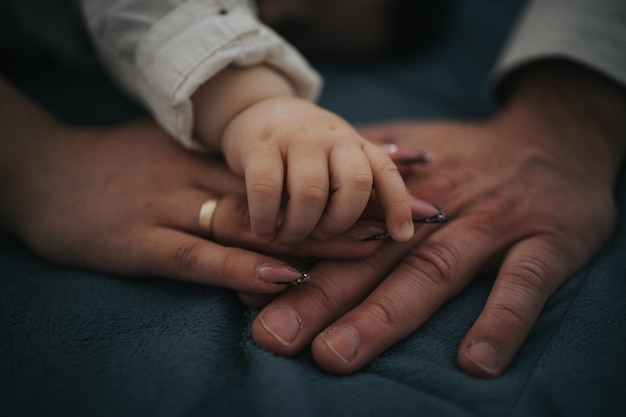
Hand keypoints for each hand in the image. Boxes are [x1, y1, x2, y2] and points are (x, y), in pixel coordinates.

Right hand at [0, 80, 383, 292]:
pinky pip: (199, 257)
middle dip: (352, 206)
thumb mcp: (175, 154)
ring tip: (369, 247)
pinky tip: (285, 278)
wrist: (42, 175)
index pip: (292, 163)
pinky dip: (244, 269)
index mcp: (212, 156)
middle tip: (409, 215)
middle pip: (287, 193)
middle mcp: (200, 177)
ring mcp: (170, 207)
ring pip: (253, 223)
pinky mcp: (139, 243)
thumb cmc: (115, 168)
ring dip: (314, 237)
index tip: (405, 169)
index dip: (347, 169)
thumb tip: (279, 187)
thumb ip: (224, 169)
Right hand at [222, 96, 414, 248]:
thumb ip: (364, 188)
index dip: (399, 206)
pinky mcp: (260, 144)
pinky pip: (267, 190)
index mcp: (355, 144)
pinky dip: (267, 219)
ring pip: (311, 193)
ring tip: (287, 237)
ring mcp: (295, 138)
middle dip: (340, 222)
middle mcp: (331, 136)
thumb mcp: (336, 162)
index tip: (402, 237)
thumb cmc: (303, 151)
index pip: (386, 172)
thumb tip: (406, 224)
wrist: (255, 110)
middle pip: (354, 185)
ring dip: (300, 227)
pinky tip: (264, 229)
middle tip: (320, 235)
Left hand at [249, 62, 625, 376]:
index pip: (343, 230)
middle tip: (272, 336)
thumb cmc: (471, 157)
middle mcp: (438, 210)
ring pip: (433, 271)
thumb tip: (303, 188)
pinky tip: (476, 361)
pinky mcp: (546, 241)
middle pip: (373, 257)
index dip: (296, 262)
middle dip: (320, 297)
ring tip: (337, 356)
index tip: (250, 296)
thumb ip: (362, 174)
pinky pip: (524, 284)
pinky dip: (501, 320)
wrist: (556, 139)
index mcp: (403, 194)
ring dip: (384, 315)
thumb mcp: (414, 152)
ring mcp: (490, 225)